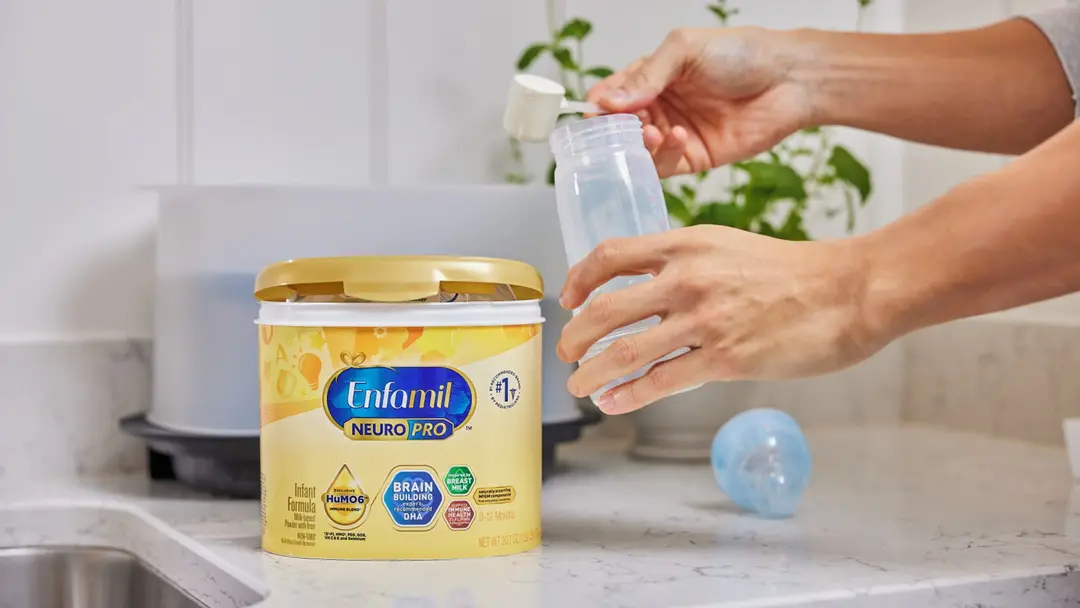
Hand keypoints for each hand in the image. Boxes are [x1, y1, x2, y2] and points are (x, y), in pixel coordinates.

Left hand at [556, 226, 887, 413]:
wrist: (847, 291)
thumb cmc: (792, 271)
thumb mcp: (727, 247)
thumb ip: (684, 263)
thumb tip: (646, 291)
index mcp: (685, 245)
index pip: (610, 255)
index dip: (579, 279)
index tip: (568, 299)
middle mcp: (687, 279)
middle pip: (605, 308)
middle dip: (575, 336)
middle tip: (566, 352)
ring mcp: (704, 320)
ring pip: (626, 350)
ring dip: (593, 372)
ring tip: (580, 385)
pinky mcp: (725, 359)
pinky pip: (662, 380)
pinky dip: (629, 394)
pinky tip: (614, 402)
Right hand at [587, 27, 811, 176]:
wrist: (789, 79)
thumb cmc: (741, 53)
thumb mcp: (685, 50)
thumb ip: (647, 75)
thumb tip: (608, 101)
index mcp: (651, 77)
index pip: (611, 94)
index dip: (599, 105)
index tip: (593, 113)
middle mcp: (659, 106)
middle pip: (619, 127)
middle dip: (615, 131)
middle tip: (618, 129)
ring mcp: (674, 133)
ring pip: (638, 150)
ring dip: (637, 145)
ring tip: (650, 133)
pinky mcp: (694, 157)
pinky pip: (665, 165)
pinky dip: (663, 154)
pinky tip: (676, 137)